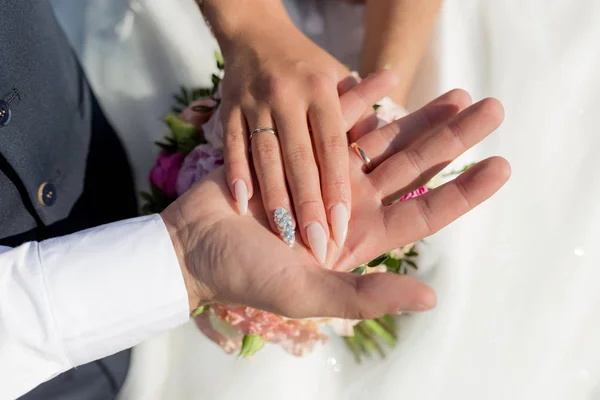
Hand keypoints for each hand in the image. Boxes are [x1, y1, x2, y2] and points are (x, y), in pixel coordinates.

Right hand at [161, 83, 509, 318]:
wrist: (195, 246)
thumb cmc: (248, 275)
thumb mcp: (308, 293)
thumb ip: (365, 295)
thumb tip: (429, 299)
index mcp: (361, 236)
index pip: (425, 211)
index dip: (465, 190)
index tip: (502, 164)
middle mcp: (352, 202)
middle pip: (414, 166)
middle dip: (452, 138)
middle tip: (491, 108)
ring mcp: (328, 173)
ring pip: (384, 137)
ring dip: (418, 114)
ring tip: (455, 92)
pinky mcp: (300, 149)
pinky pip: (336, 119)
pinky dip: (360, 98)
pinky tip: (385, 77)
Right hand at [216, 10, 354, 262]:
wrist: (253, 33)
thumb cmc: (304, 64)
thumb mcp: (335, 79)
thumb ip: (354, 113)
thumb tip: (383, 145)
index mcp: (320, 91)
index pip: (333, 148)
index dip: (337, 187)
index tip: (340, 225)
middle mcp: (287, 96)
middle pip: (300, 159)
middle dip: (308, 204)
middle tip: (315, 242)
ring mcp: (253, 103)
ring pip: (266, 158)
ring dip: (274, 199)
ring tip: (284, 234)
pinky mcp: (226, 110)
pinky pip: (233, 148)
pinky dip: (237, 175)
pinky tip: (242, 204)